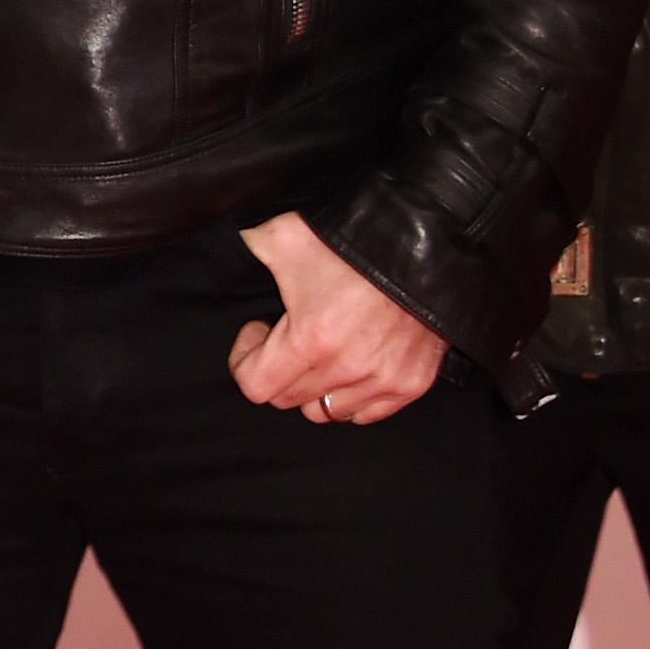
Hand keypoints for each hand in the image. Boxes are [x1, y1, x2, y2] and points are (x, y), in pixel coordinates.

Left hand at [227, 211, 445, 425]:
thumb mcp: (285, 235)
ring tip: (319, 350)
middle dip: (278, 368)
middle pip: (289, 398)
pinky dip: (351, 397)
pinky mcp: (412, 383)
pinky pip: (366, 413)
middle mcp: (348, 368)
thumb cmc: (352, 239)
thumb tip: (224, 246)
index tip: (258, 331)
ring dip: (314, 386)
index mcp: (311, 339)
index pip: (256, 386)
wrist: (425, 240)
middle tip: (286, 335)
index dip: (245, 359)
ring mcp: (383, 379)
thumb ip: (246, 246)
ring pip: (326, 410)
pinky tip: (348, 364)